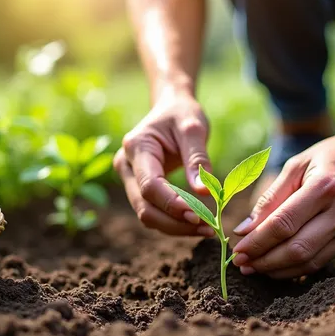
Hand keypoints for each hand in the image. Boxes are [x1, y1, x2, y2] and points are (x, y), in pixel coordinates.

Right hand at [113, 88, 215, 236]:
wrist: (170, 107)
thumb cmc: (182, 113)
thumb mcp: (194, 128)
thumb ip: (198, 159)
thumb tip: (205, 193)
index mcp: (136, 146)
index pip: (150, 185)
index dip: (172, 204)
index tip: (199, 216)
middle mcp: (126, 165)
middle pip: (144, 207)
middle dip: (175, 222)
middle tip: (208, 228)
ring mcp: (129, 178)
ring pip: (146, 214)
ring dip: (175, 227)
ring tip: (207, 228)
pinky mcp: (138, 188)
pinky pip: (153, 211)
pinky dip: (173, 221)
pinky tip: (196, 222)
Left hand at [230, 122, 334, 278]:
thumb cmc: (333, 155)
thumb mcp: (297, 164)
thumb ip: (270, 198)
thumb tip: (244, 231)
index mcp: (326, 186)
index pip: (283, 224)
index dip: (257, 242)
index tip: (237, 251)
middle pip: (297, 249)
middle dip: (264, 261)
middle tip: (242, 264)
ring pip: (311, 262)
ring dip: (279, 270)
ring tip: (257, 267)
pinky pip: (325, 259)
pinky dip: (300, 265)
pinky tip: (281, 263)